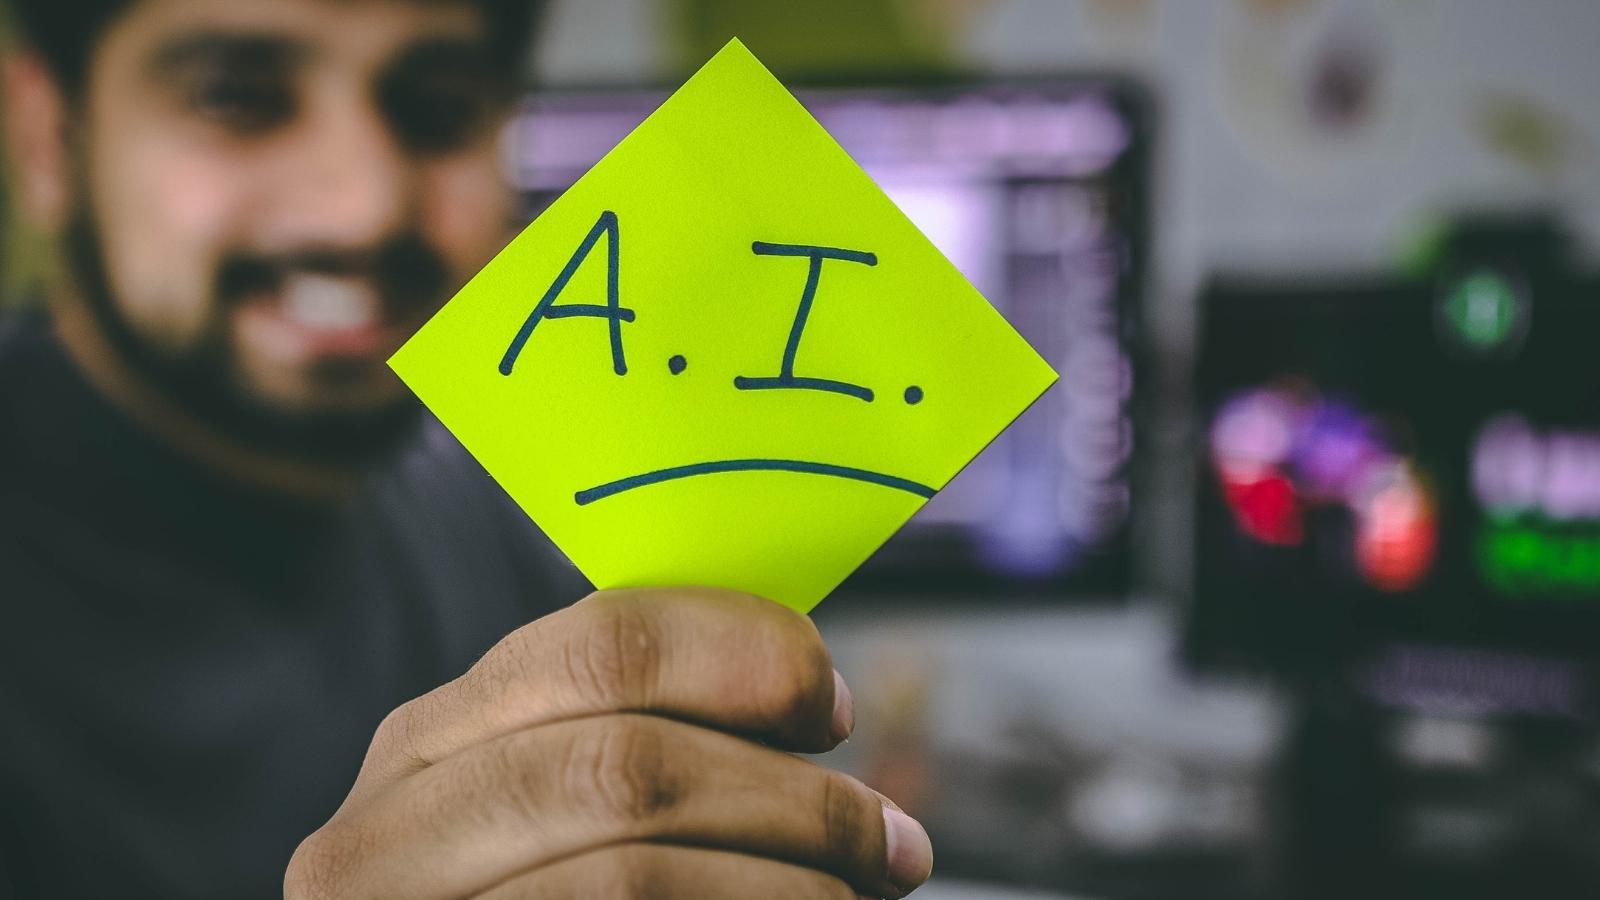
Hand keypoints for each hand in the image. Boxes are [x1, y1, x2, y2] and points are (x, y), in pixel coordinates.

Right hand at [284, 587, 933, 898]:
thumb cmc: (532, 892)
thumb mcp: (542, 811)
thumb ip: (626, 740)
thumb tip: (810, 695)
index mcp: (426, 747)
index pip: (599, 644)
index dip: (743, 657)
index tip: (830, 705)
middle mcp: (383, 836)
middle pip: (623, 766)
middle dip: (791, 798)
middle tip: (893, 841)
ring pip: (631, 876)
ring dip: (788, 885)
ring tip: (859, 897)